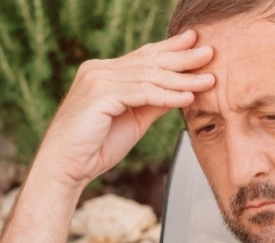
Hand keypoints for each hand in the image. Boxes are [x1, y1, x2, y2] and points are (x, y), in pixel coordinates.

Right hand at [36, 29, 214, 188]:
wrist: (65, 167)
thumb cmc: (93, 148)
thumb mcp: (133, 120)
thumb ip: (154, 103)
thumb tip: (182, 91)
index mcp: (102, 72)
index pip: (142, 56)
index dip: (170, 48)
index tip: (194, 42)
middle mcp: (98, 70)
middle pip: (148, 61)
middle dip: (182, 57)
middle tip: (209, 52)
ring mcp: (97, 80)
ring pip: (148, 76)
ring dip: (181, 79)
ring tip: (207, 79)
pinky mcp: (99, 95)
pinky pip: (141, 93)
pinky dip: (166, 95)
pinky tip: (186, 97)